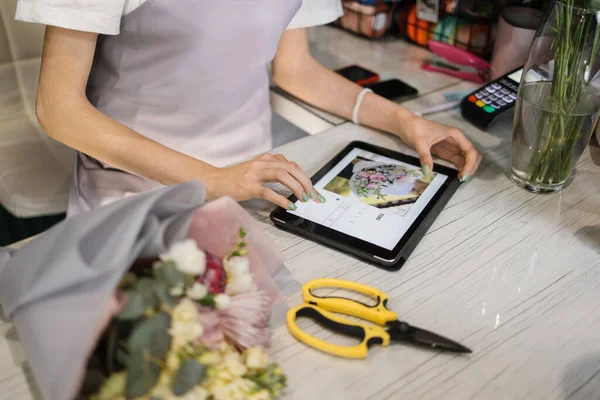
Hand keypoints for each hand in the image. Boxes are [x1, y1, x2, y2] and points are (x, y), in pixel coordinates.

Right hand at [204, 153, 323, 208]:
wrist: (214, 181)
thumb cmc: (236, 179)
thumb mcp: (257, 171)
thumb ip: (274, 173)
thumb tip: (294, 183)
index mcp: (267, 159)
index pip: (292, 165)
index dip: (306, 177)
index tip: (315, 190)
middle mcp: (262, 163)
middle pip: (291, 168)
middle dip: (306, 182)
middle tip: (312, 196)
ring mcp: (255, 174)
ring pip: (282, 175)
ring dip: (296, 188)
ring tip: (303, 199)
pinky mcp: (248, 186)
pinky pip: (268, 191)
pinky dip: (282, 199)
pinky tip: (289, 206)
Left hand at [400, 116, 482, 180]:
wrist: (407, 125)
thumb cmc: (415, 128)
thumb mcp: (420, 142)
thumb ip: (425, 156)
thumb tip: (427, 170)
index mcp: (455, 135)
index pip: (470, 150)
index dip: (470, 163)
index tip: (463, 174)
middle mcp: (457, 141)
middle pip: (473, 155)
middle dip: (472, 167)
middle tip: (463, 178)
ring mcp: (452, 147)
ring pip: (467, 159)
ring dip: (467, 169)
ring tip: (461, 179)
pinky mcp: (447, 152)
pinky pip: (458, 161)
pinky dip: (460, 168)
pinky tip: (457, 176)